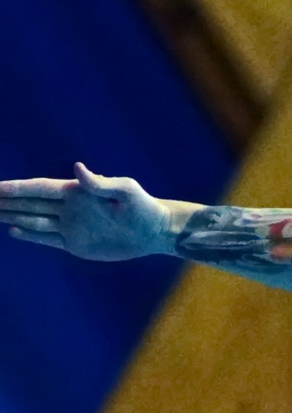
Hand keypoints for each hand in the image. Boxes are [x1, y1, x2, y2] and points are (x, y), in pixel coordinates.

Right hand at [0, 163, 172, 260]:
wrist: (156, 231)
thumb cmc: (144, 207)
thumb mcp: (126, 191)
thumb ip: (101, 183)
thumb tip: (77, 168)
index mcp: (77, 192)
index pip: (38, 189)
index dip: (15, 188)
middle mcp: (69, 208)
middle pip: (29, 203)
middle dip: (6, 201)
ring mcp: (70, 226)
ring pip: (33, 220)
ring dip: (12, 216)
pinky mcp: (75, 244)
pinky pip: (47, 238)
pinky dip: (30, 234)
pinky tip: (13, 230)